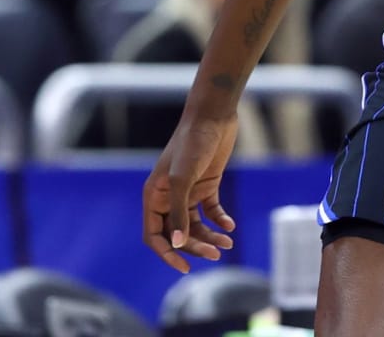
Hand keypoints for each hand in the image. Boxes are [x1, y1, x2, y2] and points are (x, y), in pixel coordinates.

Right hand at [143, 112, 237, 271]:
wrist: (213, 116)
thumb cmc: (192, 143)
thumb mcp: (183, 178)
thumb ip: (180, 212)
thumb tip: (178, 244)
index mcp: (154, 196)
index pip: (154, 235)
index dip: (167, 253)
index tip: (184, 267)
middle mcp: (169, 197)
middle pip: (178, 234)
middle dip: (195, 247)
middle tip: (216, 254)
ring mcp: (188, 192)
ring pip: (195, 226)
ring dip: (210, 237)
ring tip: (227, 244)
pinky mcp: (207, 185)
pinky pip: (210, 211)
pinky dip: (219, 221)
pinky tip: (229, 226)